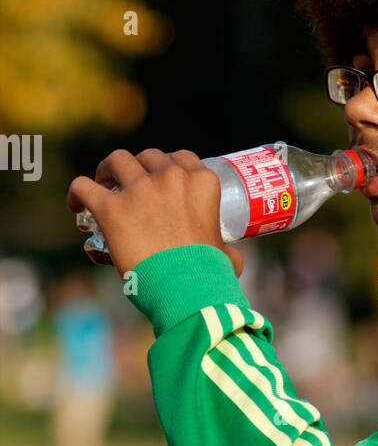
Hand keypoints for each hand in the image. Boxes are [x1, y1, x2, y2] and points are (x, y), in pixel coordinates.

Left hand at [66, 149, 243, 281]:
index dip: (168, 166)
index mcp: (202, 183)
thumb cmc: (209, 276)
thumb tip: (232, 259)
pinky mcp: (111, 209)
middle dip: (139, 167)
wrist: (186, 289)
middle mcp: (171, 177)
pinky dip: (78, 193)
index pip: (181, 158)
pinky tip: (77, 205)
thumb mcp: (227, 257)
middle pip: (148, 156)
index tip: (160, 179)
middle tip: (130, 184)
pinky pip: (83, 186)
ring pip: (116, 160)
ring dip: (108, 169)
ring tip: (103, 184)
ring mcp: (139, 190)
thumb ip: (229, 253)